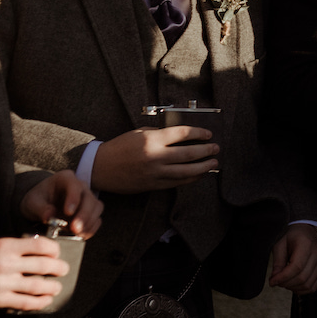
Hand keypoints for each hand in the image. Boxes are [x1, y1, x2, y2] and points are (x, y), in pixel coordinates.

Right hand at [0, 237, 70, 310]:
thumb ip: (11, 249)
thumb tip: (36, 252)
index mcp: (3, 246)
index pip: (40, 245)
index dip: (54, 250)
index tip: (57, 253)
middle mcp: (5, 263)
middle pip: (45, 266)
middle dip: (59, 269)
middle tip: (63, 270)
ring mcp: (1, 283)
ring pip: (38, 286)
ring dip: (53, 287)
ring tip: (56, 287)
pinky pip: (25, 303)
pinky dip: (39, 302)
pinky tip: (45, 300)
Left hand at [18, 170, 102, 236]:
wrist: (41, 205)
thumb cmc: (38, 200)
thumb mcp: (32, 203)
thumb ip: (40, 209)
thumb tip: (49, 217)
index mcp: (65, 179)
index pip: (74, 186)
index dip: (73, 199)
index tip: (68, 213)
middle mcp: (80, 186)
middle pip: (89, 198)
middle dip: (84, 215)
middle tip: (75, 229)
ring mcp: (87, 198)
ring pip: (96, 208)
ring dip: (89, 222)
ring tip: (77, 233)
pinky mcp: (91, 211)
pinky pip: (97, 219)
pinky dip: (91, 228)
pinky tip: (81, 235)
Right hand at [92, 126, 217, 193]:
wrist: (100, 168)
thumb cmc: (119, 147)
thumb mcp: (139, 133)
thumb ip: (160, 133)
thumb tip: (182, 135)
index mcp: (152, 140)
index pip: (183, 134)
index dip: (199, 133)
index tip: (208, 133)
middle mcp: (156, 156)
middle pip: (189, 153)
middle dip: (206, 150)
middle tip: (216, 148)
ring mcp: (155, 173)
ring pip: (186, 171)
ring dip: (203, 167)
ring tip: (213, 162)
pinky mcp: (153, 185)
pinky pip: (177, 182)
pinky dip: (191, 178)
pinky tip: (199, 174)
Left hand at [269, 224, 316, 293]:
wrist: (307, 231)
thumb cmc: (292, 236)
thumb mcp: (280, 244)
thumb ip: (277, 261)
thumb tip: (275, 278)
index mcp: (306, 244)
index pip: (296, 267)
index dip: (283, 277)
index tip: (272, 281)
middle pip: (302, 278)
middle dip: (286, 284)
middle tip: (276, 281)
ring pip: (308, 285)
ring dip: (293, 288)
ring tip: (285, 282)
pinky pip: (313, 287)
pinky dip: (301, 290)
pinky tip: (293, 285)